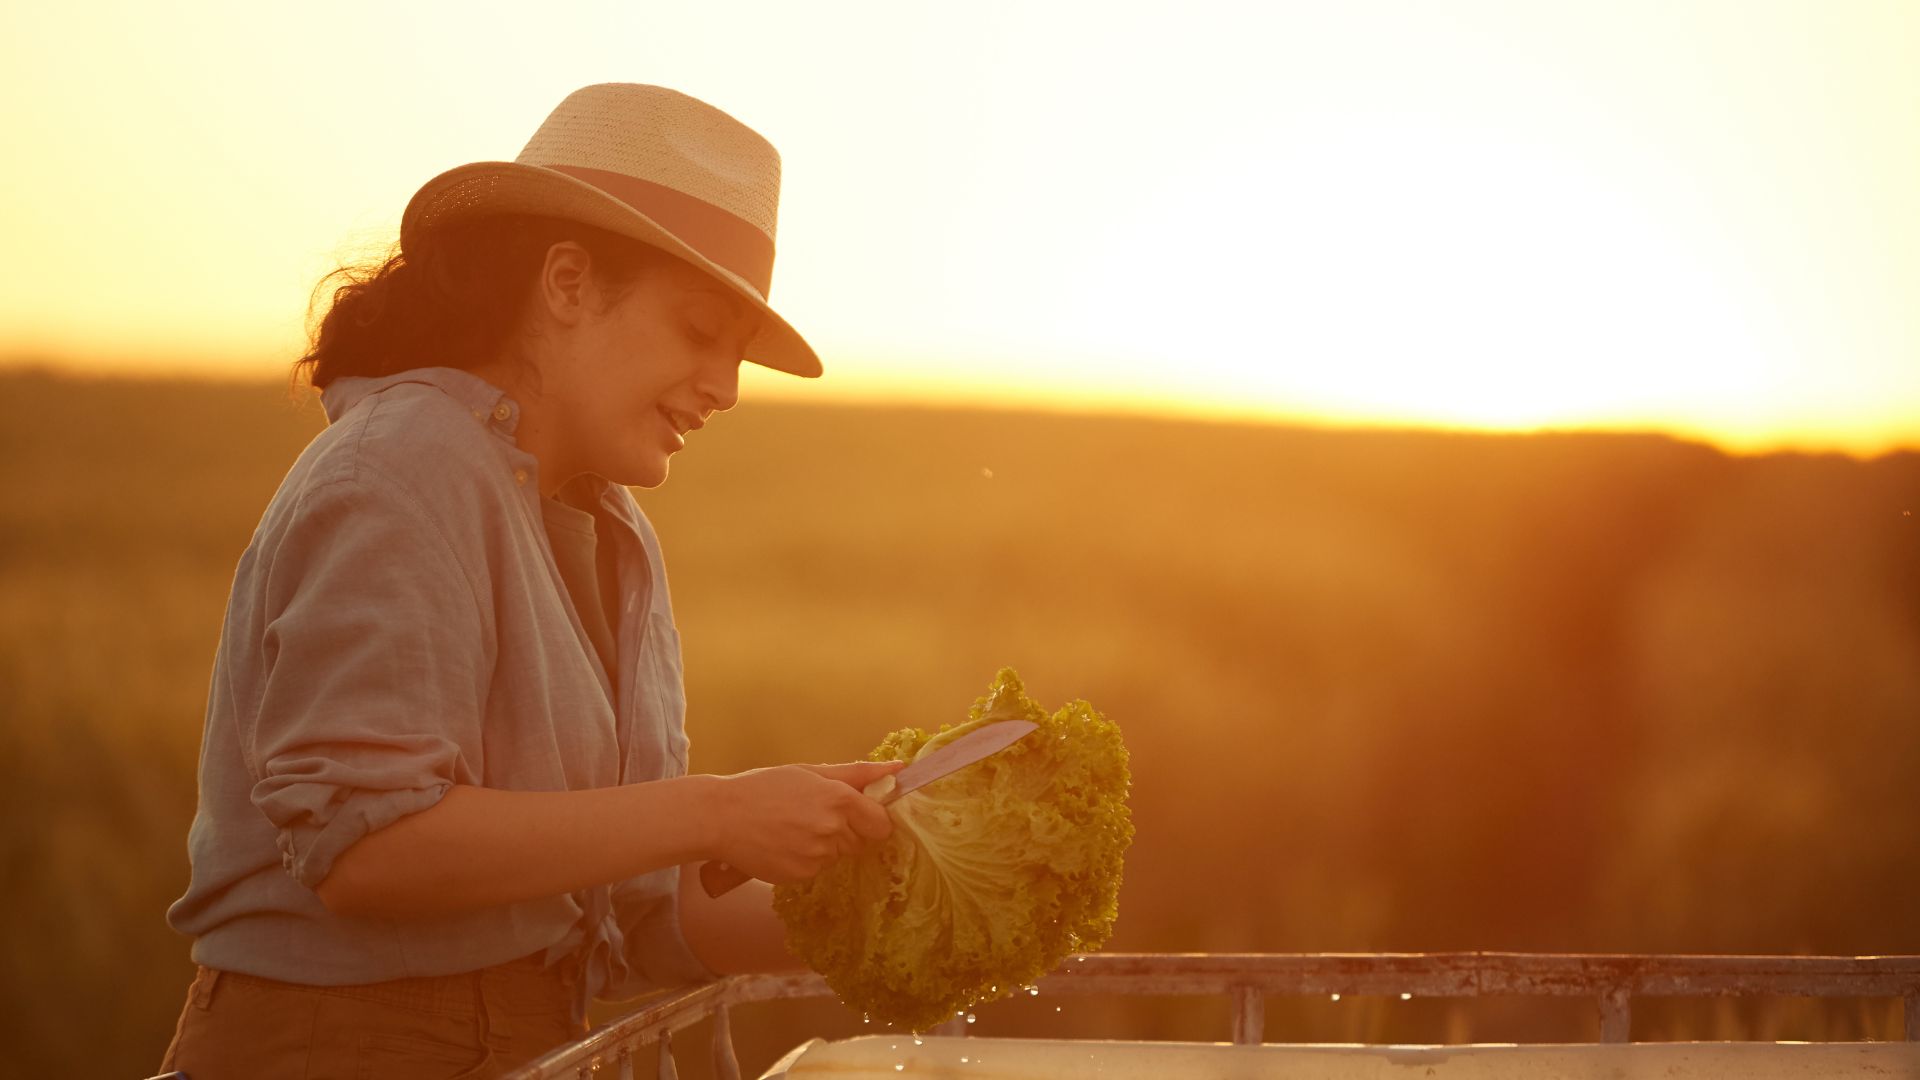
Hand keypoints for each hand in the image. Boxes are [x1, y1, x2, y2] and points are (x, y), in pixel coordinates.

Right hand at [709, 760, 904, 884]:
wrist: (721, 817)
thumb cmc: (764, 787)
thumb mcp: (809, 771)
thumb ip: (858, 773)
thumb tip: (898, 769)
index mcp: (840, 800)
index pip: (882, 824)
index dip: (872, 820)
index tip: (858, 814)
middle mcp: (833, 831)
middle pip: (860, 841)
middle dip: (846, 831)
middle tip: (813, 816)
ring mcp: (817, 857)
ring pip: (837, 856)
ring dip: (825, 846)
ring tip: (793, 828)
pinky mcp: (801, 876)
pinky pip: (817, 869)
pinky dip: (806, 859)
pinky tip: (783, 844)